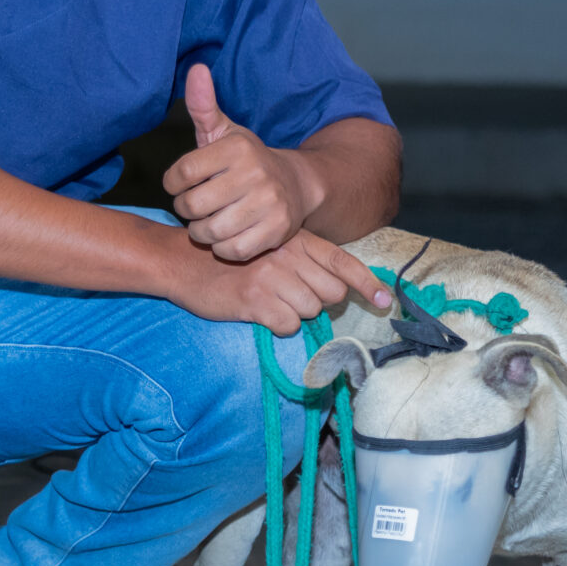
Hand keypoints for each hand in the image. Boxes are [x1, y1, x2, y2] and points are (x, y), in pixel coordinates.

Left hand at [163, 64, 322, 259]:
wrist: (297, 185)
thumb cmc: (247, 161)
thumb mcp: (225, 132)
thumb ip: (203, 106)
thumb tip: (196, 69)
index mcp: (237, 148)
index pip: (182, 173)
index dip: (173, 184)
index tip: (180, 184)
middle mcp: (255, 173)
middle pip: (193, 206)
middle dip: (187, 210)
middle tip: (195, 207)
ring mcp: (269, 204)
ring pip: (210, 232)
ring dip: (202, 232)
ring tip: (208, 222)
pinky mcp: (277, 231)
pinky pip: (232, 251)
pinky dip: (223, 248)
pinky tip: (227, 236)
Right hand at [168, 226, 391, 337]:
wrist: (182, 259)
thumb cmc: (231, 258)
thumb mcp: (271, 247)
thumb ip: (304, 262)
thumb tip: (336, 293)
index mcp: (296, 239)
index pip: (342, 261)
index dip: (367, 283)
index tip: (384, 301)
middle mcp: (288, 255)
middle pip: (331, 294)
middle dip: (318, 302)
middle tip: (291, 298)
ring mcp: (272, 276)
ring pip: (310, 311)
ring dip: (294, 314)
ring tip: (270, 302)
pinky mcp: (254, 299)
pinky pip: (287, 325)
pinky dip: (277, 326)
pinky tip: (260, 314)